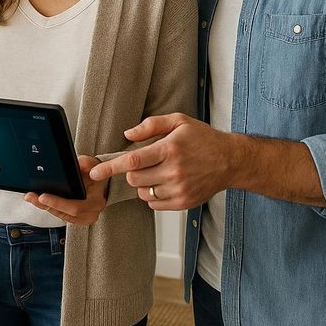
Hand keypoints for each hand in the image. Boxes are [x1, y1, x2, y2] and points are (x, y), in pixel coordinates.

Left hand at [24, 156, 107, 224]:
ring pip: (60, 215)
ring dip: (44, 207)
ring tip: (31, 197)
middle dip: (46, 204)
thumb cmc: (97, 174)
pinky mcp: (76, 219)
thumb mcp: (94, 165)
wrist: (102, 183)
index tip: (43, 196)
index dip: (58, 203)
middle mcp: (90, 214)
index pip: (75, 207)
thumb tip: (78, 164)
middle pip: (64, 213)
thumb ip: (87, 163)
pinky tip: (39, 201)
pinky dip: (50, 207)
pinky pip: (61, 215)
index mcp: (96, 202)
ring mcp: (83, 218)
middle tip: (31, 196)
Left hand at [88, 113, 235, 210]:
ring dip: (142, 184)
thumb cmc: (203, 139)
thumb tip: (127, 135)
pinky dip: (152, 195)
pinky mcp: (183, 202)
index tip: (94, 172)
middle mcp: (174, 171)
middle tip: (145, 163)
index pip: (132, 160)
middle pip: (134, 178)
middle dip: (132, 171)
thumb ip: (151, 125)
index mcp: (170, 149)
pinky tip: (164, 183)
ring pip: (143, 192)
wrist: (230, 161)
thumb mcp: (178, 121)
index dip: (110, 167)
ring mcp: (179, 189)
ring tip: (157, 172)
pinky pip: (154, 204)